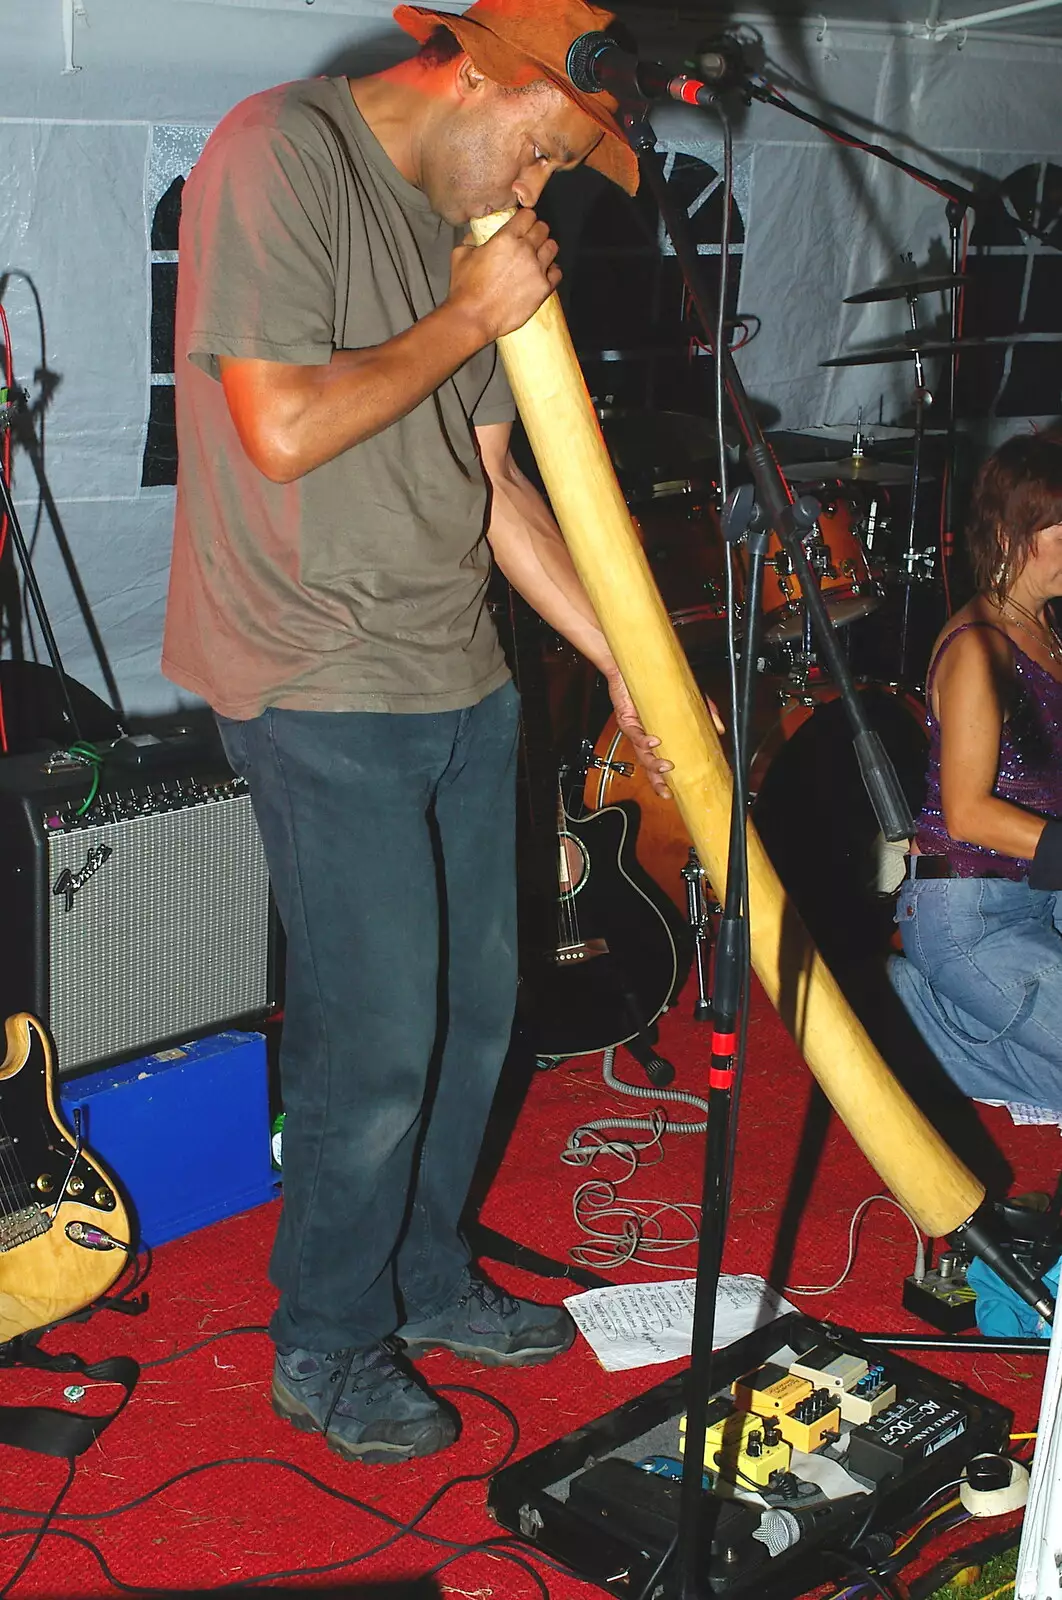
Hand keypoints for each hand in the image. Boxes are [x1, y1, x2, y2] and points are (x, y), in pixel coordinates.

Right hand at [448, 209, 560, 343]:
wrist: (473, 317)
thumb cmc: (465, 289)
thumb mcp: (460, 255)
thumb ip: (471, 240)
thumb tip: (475, 237)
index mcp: (506, 238)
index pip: (528, 215)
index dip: (525, 218)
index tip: (523, 223)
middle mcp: (524, 250)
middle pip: (543, 228)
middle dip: (536, 231)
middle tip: (530, 239)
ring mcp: (536, 269)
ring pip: (552, 247)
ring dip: (545, 249)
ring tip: (537, 256)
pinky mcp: (543, 289)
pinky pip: (557, 272)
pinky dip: (552, 271)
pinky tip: (543, 274)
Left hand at [606, 672, 724, 801]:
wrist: (630, 665)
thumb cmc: (655, 682)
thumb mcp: (687, 697)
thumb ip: (705, 711)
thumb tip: (720, 729)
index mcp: (656, 736)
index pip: (659, 763)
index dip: (664, 780)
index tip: (673, 794)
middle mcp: (643, 736)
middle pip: (648, 766)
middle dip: (657, 781)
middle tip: (667, 790)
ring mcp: (634, 729)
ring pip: (641, 753)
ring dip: (653, 762)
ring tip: (667, 766)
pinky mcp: (626, 718)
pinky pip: (634, 733)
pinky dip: (645, 739)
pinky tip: (655, 742)